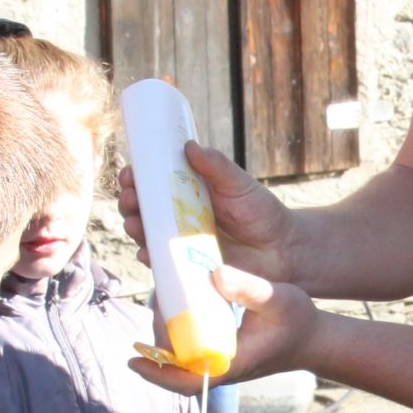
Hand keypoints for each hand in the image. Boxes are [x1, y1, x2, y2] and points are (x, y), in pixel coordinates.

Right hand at [116, 141, 296, 281]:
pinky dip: (151, 259)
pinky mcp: (188, 267)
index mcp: (186, 192)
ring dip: (135, 228)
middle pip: (142, 208)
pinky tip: (148, 254)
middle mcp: (177, 217)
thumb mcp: (239, 185)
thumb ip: (217, 166)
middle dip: (129, 202)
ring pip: (147, 235)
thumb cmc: (261, 213)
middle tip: (130, 198)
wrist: (283, 251)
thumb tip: (190, 145)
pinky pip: (162, 264)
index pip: (152, 182)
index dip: (137, 177)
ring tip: (135, 224)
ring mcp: (180, 243)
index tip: (131, 173)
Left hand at [128, 265, 320, 395]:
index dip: (157, 374)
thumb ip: (247, 288)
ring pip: (181, 358)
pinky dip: (179, 332)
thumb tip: (214, 272)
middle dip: (156, 343)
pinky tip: (174, 307)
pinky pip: (192, 349)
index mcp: (230, 364)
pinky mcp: (223, 354)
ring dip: (166, 336)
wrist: (315, 340)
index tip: (133, 361)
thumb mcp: (278, 299)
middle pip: (175, 366)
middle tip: (152, 305)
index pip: (186, 381)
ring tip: (161, 301)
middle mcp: (221, 368)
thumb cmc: (299, 322)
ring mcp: (221, 363)